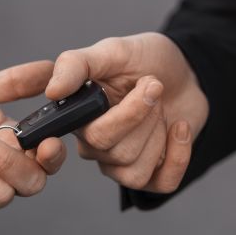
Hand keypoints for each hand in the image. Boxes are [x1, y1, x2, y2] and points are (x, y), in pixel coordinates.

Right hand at [46, 33, 207, 192]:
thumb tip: (52, 92)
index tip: (146, 86)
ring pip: (135, 171)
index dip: (122, 118)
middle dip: (145, 114)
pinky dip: (179, 155)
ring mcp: (121, 164)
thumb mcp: (111, 51)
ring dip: (158, 132)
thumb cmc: (143, 60)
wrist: (183, 70)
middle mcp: (94, 147)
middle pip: (116, 152)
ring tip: (160, 106)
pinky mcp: (151, 174)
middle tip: (155, 85)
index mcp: (79, 119)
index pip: (92, 136)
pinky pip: (163, 183)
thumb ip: (75, 65)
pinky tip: (179, 127)